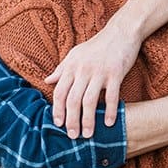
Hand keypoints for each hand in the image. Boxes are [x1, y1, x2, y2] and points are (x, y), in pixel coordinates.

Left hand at [45, 16, 140, 138]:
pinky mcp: (116, 73)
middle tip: (72, 136)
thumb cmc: (97, 45)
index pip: (59, 92)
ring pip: (89, 101)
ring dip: (88, 120)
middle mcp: (83, 70)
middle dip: (71, 120)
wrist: (121, 31)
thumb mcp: (75, 54)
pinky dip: (110, 111)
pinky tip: (110, 123)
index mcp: (71, 66)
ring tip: (88, 135)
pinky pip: (112, 96)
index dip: (57, 110)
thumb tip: (47, 80)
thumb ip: (61, 69)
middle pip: (72, 100)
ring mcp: (99, 72)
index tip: (58, 124)